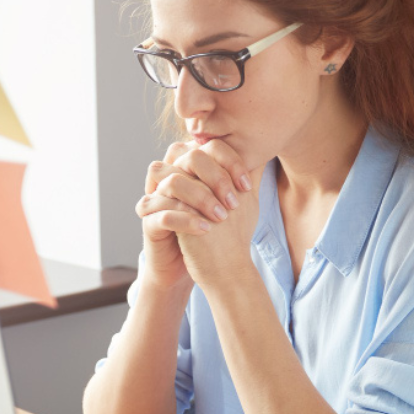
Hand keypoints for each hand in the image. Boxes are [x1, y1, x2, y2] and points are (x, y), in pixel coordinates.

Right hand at [136, 140, 252, 289]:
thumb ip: (245, 178)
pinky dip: (186, 220)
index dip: (229, 161)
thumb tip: (264, 155)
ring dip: (201, 198)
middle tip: (235, 202)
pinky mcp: (149, 221)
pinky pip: (163, 214)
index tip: (247, 186)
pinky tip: (206, 229)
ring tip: (221, 217)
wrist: (201, 266)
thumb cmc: (218, 230)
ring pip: (172, 183)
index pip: (207, 147)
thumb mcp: (235, 203)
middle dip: (216, 177)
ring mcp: (156, 197)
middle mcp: (169, 176)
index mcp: (189, 166)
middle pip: (188, 157)